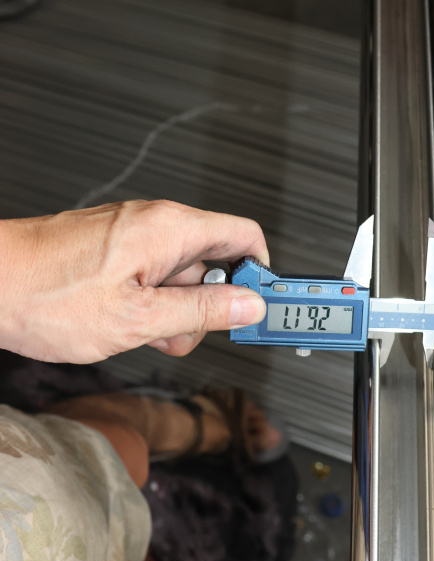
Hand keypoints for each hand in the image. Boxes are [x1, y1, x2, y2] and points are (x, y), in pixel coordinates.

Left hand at [0, 199, 268, 362]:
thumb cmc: (46, 295)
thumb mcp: (139, 319)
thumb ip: (202, 312)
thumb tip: (247, 306)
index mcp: (170, 230)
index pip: (245, 237)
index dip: (261, 275)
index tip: (259, 308)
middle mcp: (153, 225)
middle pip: (212, 263)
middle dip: (205, 306)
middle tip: (180, 335)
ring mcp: (130, 237)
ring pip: (177, 277)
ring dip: (170, 313)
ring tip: (136, 333)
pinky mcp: (110, 251)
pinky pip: (147, 277)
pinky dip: (144, 305)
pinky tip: (118, 324)